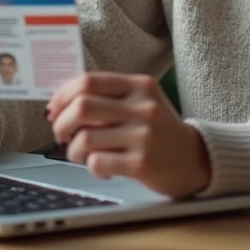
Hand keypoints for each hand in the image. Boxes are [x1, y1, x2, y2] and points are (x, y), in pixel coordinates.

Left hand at [46, 72, 210, 197]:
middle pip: (82, 106)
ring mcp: (144, 135)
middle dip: (61, 123)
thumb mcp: (141, 102)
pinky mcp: (142, 163)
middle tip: (61, 133)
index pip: (89, 81)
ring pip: (85, 138)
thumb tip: (60, 103)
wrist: (195, 159)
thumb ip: (108, 97)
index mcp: (140, 86)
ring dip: (73, 150)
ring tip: (82, 154)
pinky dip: (91, 167)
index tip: (54, 109)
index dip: (62, 95)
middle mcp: (143, 107)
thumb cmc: (159, 130)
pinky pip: (97, 163)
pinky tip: (102, 168)